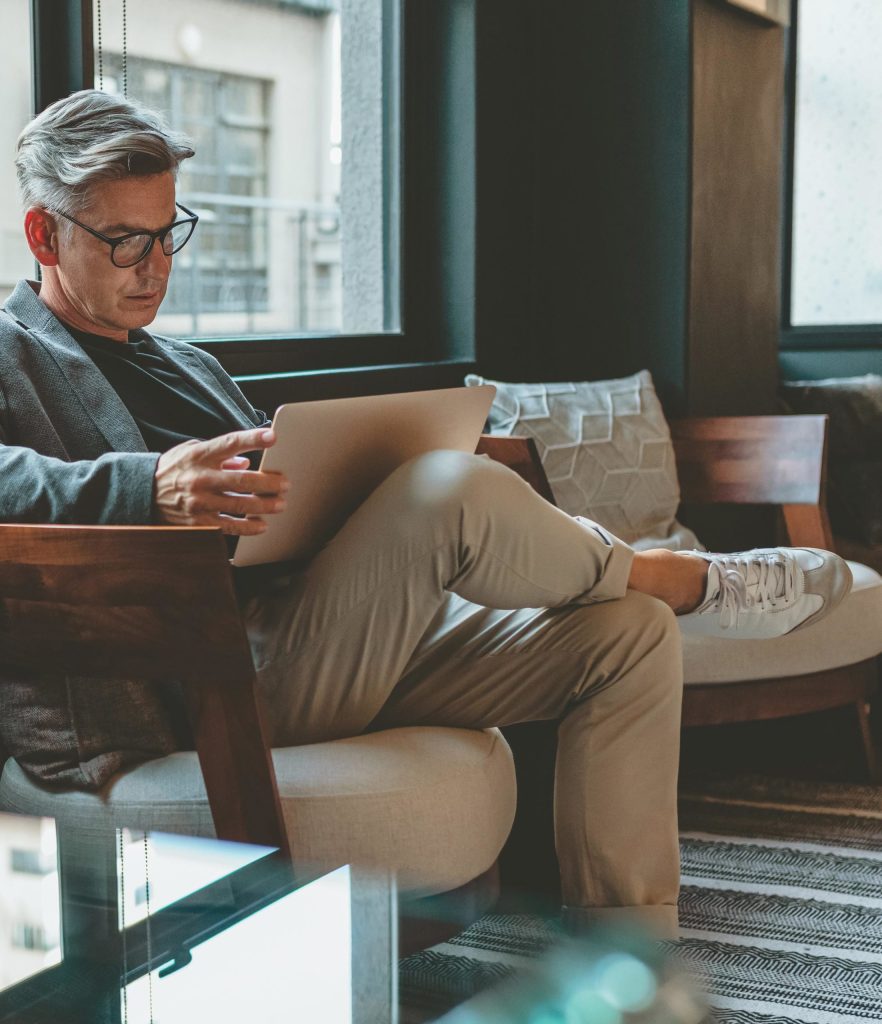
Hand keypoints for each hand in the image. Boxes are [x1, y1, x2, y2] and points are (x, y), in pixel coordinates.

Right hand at [153, 428, 287, 535]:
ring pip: (239, 504)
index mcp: (200, 455)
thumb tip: (247, 461)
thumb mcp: (192, 452)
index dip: (252, 439)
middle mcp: (200, 478)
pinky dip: (247, 527)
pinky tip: (261, 525)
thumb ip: (221, 455)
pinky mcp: (198, 522)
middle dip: (268, 482)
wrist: (142, 493)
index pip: (230, 443)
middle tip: (285, 484)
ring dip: (264, 505)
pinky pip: (228, 526)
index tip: (272, 437)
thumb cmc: (174, 469)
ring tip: (280, 504)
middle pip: (241, 480)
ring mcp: (199, 502)